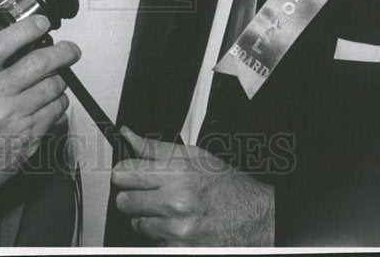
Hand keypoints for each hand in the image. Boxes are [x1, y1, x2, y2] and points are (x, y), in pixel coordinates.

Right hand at [0, 15, 79, 206]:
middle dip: (62, 52)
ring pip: (53, 87)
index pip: (2, 44)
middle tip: (70, 50)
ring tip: (56, 76)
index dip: (26, 29)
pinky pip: (56, 111)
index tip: (40, 23)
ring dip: (60, 78)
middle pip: (38, 64)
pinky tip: (50, 100)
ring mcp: (14, 118)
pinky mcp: (29, 137)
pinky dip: (58, 101)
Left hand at [112, 128, 273, 245]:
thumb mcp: (193, 156)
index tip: (129, 174)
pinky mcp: (180, 250)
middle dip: (134, 196)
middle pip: (124, 201)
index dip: (125, 173)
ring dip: (149, 218)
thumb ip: (154, 148)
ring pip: (137, 224)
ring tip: (170, 210)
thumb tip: (127, 134)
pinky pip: (153, 243)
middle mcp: (175, 203)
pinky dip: (162, 236)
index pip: (124, 174)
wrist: (255, 217)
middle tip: (151, 193)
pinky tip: (179, 226)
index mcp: (176, 174)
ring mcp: (177, 230)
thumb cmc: (226, 186)